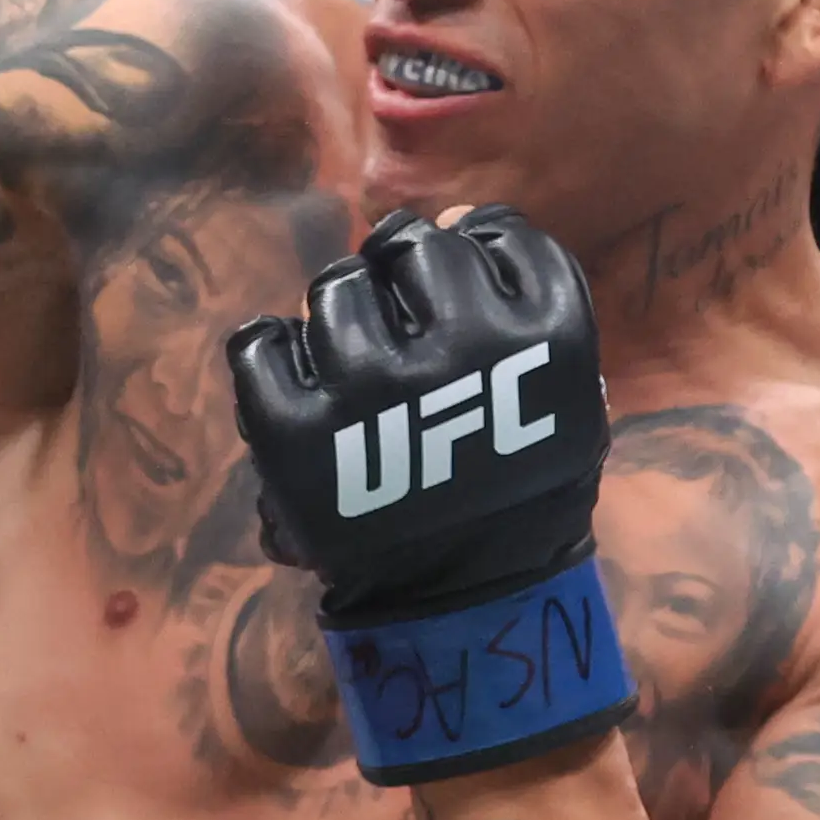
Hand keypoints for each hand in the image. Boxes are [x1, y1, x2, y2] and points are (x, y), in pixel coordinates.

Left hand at [224, 206, 631, 783]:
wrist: (466, 604)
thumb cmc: (514, 487)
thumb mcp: (560, 393)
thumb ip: (519, 298)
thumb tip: (455, 215)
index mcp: (547, 336)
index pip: (498, 236)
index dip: (474, 257)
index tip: (464, 303)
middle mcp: (463, 347)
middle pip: (412, 247)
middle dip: (401, 282)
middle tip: (404, 340)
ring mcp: (372, 386)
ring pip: (333, 288)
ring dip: (339, 320)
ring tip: (358, 379)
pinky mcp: (294, 426)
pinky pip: (259, 343)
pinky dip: (270, 361)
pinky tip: (300, 395)